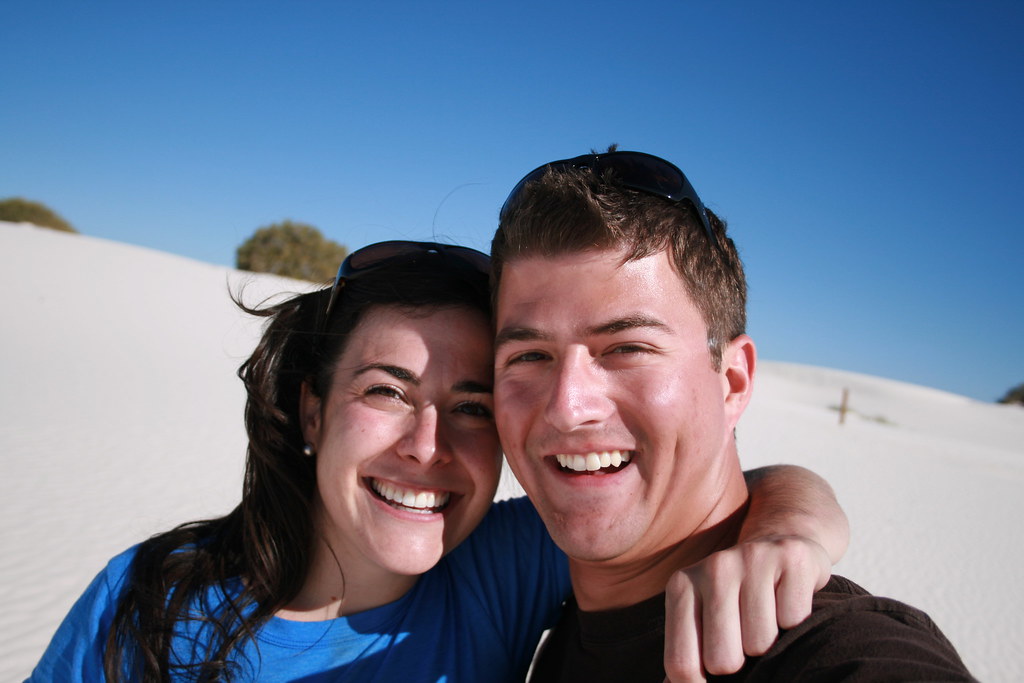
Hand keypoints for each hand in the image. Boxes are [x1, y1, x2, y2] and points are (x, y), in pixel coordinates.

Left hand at [663, 535, 831, 682]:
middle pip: (723, 660)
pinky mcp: (792, 558)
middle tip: (743, 638)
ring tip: (765, 615)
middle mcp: (713, 567)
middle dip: (739, 661)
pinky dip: (795, 621)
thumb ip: (684, 655)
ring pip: (761, 643)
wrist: (778, 542)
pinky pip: (793, 620)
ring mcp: (752, 558)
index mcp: (681, 586)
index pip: (682, 664)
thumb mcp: (699, 617)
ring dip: (769, 641)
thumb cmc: (735, 594)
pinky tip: (786, 599)